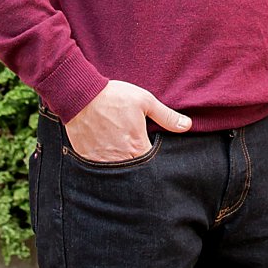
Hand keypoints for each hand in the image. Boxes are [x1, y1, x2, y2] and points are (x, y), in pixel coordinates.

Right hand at [63, 80, 190, 162]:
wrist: (80, 96)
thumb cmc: (114, 97)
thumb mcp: (145, 101)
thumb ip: (166, 116)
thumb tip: (187, 126)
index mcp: (137, 146)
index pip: (153, 164)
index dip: (156, 160)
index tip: (153, 151)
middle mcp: (121, 158)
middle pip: (136, 171)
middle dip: (139, 165)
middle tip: (136, 152)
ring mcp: (103, 161)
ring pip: (118, 171)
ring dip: (122, 165)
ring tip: (122, 152)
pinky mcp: (88, 159)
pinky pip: (100, 169)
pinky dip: (106, 164)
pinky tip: (107, 152)